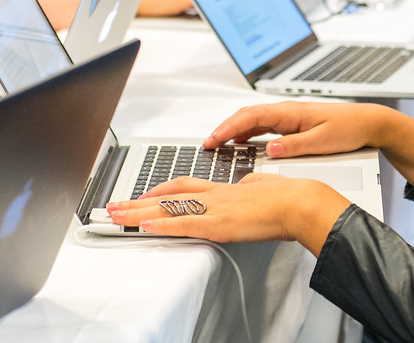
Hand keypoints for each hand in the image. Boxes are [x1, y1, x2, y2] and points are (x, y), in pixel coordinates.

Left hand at [106, 174, 350, 254]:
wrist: (299, 202)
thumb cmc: (289, 198)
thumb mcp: (263, 189)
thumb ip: (249, 189)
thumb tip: (246, 189)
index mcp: (226, 189)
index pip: (186, 187)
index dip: (162, 189)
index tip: (145, 194)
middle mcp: (215, 196)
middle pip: (169, 196)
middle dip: (139, 202)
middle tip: (114, 205)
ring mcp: (214, 209)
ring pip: (168, 208)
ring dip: (139, 212)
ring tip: (116, 214)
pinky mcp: (219, 224)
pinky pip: (183, 225)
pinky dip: (160, 226)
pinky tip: (144, 226)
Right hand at [206, 100, 413, 186]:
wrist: (369, 123)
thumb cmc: (349, 129)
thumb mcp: (322, 142)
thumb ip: (294, 146)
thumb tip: (269, 150)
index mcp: (290, 113)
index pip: (250, 117)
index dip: (228, 128)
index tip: (213, 140)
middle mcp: (287, 112)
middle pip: (247, 116)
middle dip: (225, 129)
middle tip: (208, 145)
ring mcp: (290, 117)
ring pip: (254, 120)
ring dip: (235, 131)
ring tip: (219, 146)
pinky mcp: (294, 124)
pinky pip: (265, 126)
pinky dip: (249, 133)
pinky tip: (245, 144)